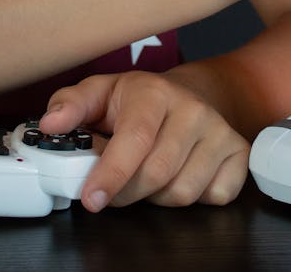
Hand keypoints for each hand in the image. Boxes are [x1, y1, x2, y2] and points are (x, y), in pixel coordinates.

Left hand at [40, 72, 248, 210]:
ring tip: (148, 174)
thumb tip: (51, 124)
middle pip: (157, 174)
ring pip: (182, 192)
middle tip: (112, 189)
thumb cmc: (138, 101)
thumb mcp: (99, 94)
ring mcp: (220, 131)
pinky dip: (193, 198)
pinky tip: (180, 175)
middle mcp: (193, 109)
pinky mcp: (239, 153)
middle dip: (126, 192)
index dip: (111, 174)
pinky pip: (214, 196)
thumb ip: (69, 106)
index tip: (91, 198)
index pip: (135, 139)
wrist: (190, 96)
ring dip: (156, 196)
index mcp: (154, 91)